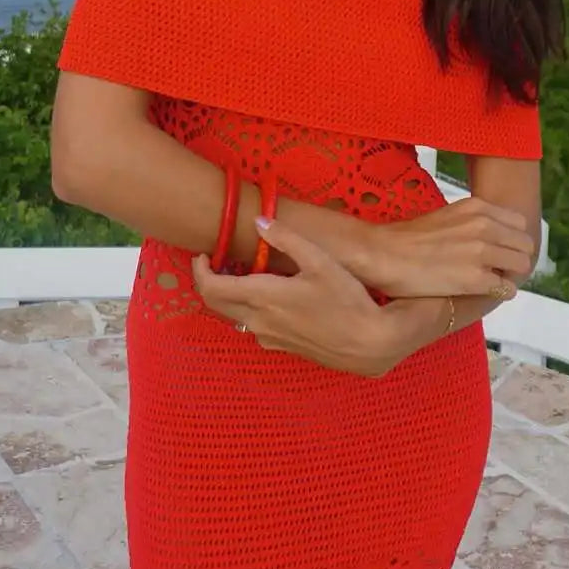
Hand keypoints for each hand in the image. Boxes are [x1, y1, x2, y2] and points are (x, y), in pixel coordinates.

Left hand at [191, 217, 396, 377]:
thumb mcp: (319, 261)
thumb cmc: (346, 299)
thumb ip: (286, 239)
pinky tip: (269, 295)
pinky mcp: (281, 347)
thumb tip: (259, 221)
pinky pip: (253, 325)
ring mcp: (268, 337)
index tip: (202, 255)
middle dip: (210, 281)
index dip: (199, 271)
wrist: (369, 343)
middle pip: (216, 304)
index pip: (211, 288)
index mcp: (261, 297)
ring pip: (235, 315)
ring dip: (230, 295)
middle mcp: (258, 322)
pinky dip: (248, 308)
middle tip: (218, 260)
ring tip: (244, 273)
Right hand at [362, 196, 534, 299]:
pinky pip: (507, 289)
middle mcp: (485, 226)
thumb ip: (472, 222)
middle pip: (525, 245)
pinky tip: (482, 292)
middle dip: (515, 258)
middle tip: (497, 269)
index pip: (519, 223)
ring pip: (521, 266)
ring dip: (509, 275)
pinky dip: (500, 293)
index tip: (500, 250)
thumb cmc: (407, 237)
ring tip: (490, 280)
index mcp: (478, 207)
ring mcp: (482, 252)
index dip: (511, 239)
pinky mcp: (476, 279)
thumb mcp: (447, 216)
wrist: (383, 254)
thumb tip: (489, 237)